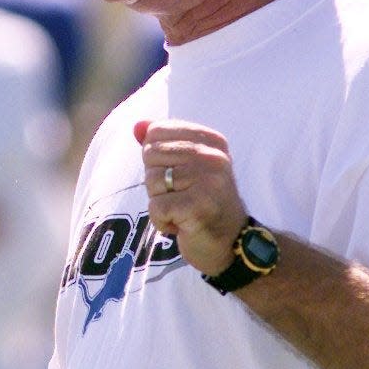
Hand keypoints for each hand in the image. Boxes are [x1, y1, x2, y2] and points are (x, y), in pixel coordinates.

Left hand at [134, 119, 246, 276]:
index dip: (156, 158)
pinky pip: (156, 207)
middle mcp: (213, 156)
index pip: (157, 131)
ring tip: (183, 210)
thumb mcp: (185, 167)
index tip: (179, 176)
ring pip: (152, 181)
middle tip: (180, 196)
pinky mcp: (198, 207)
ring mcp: (208, 181)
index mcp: (210, 141)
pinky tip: (181, 225)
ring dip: (160, 202)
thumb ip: (161, 143)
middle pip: (151, 155)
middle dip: (156, 181)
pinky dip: (161, 221)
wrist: (231, 243)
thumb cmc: (203, 203)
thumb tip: (137, 125)